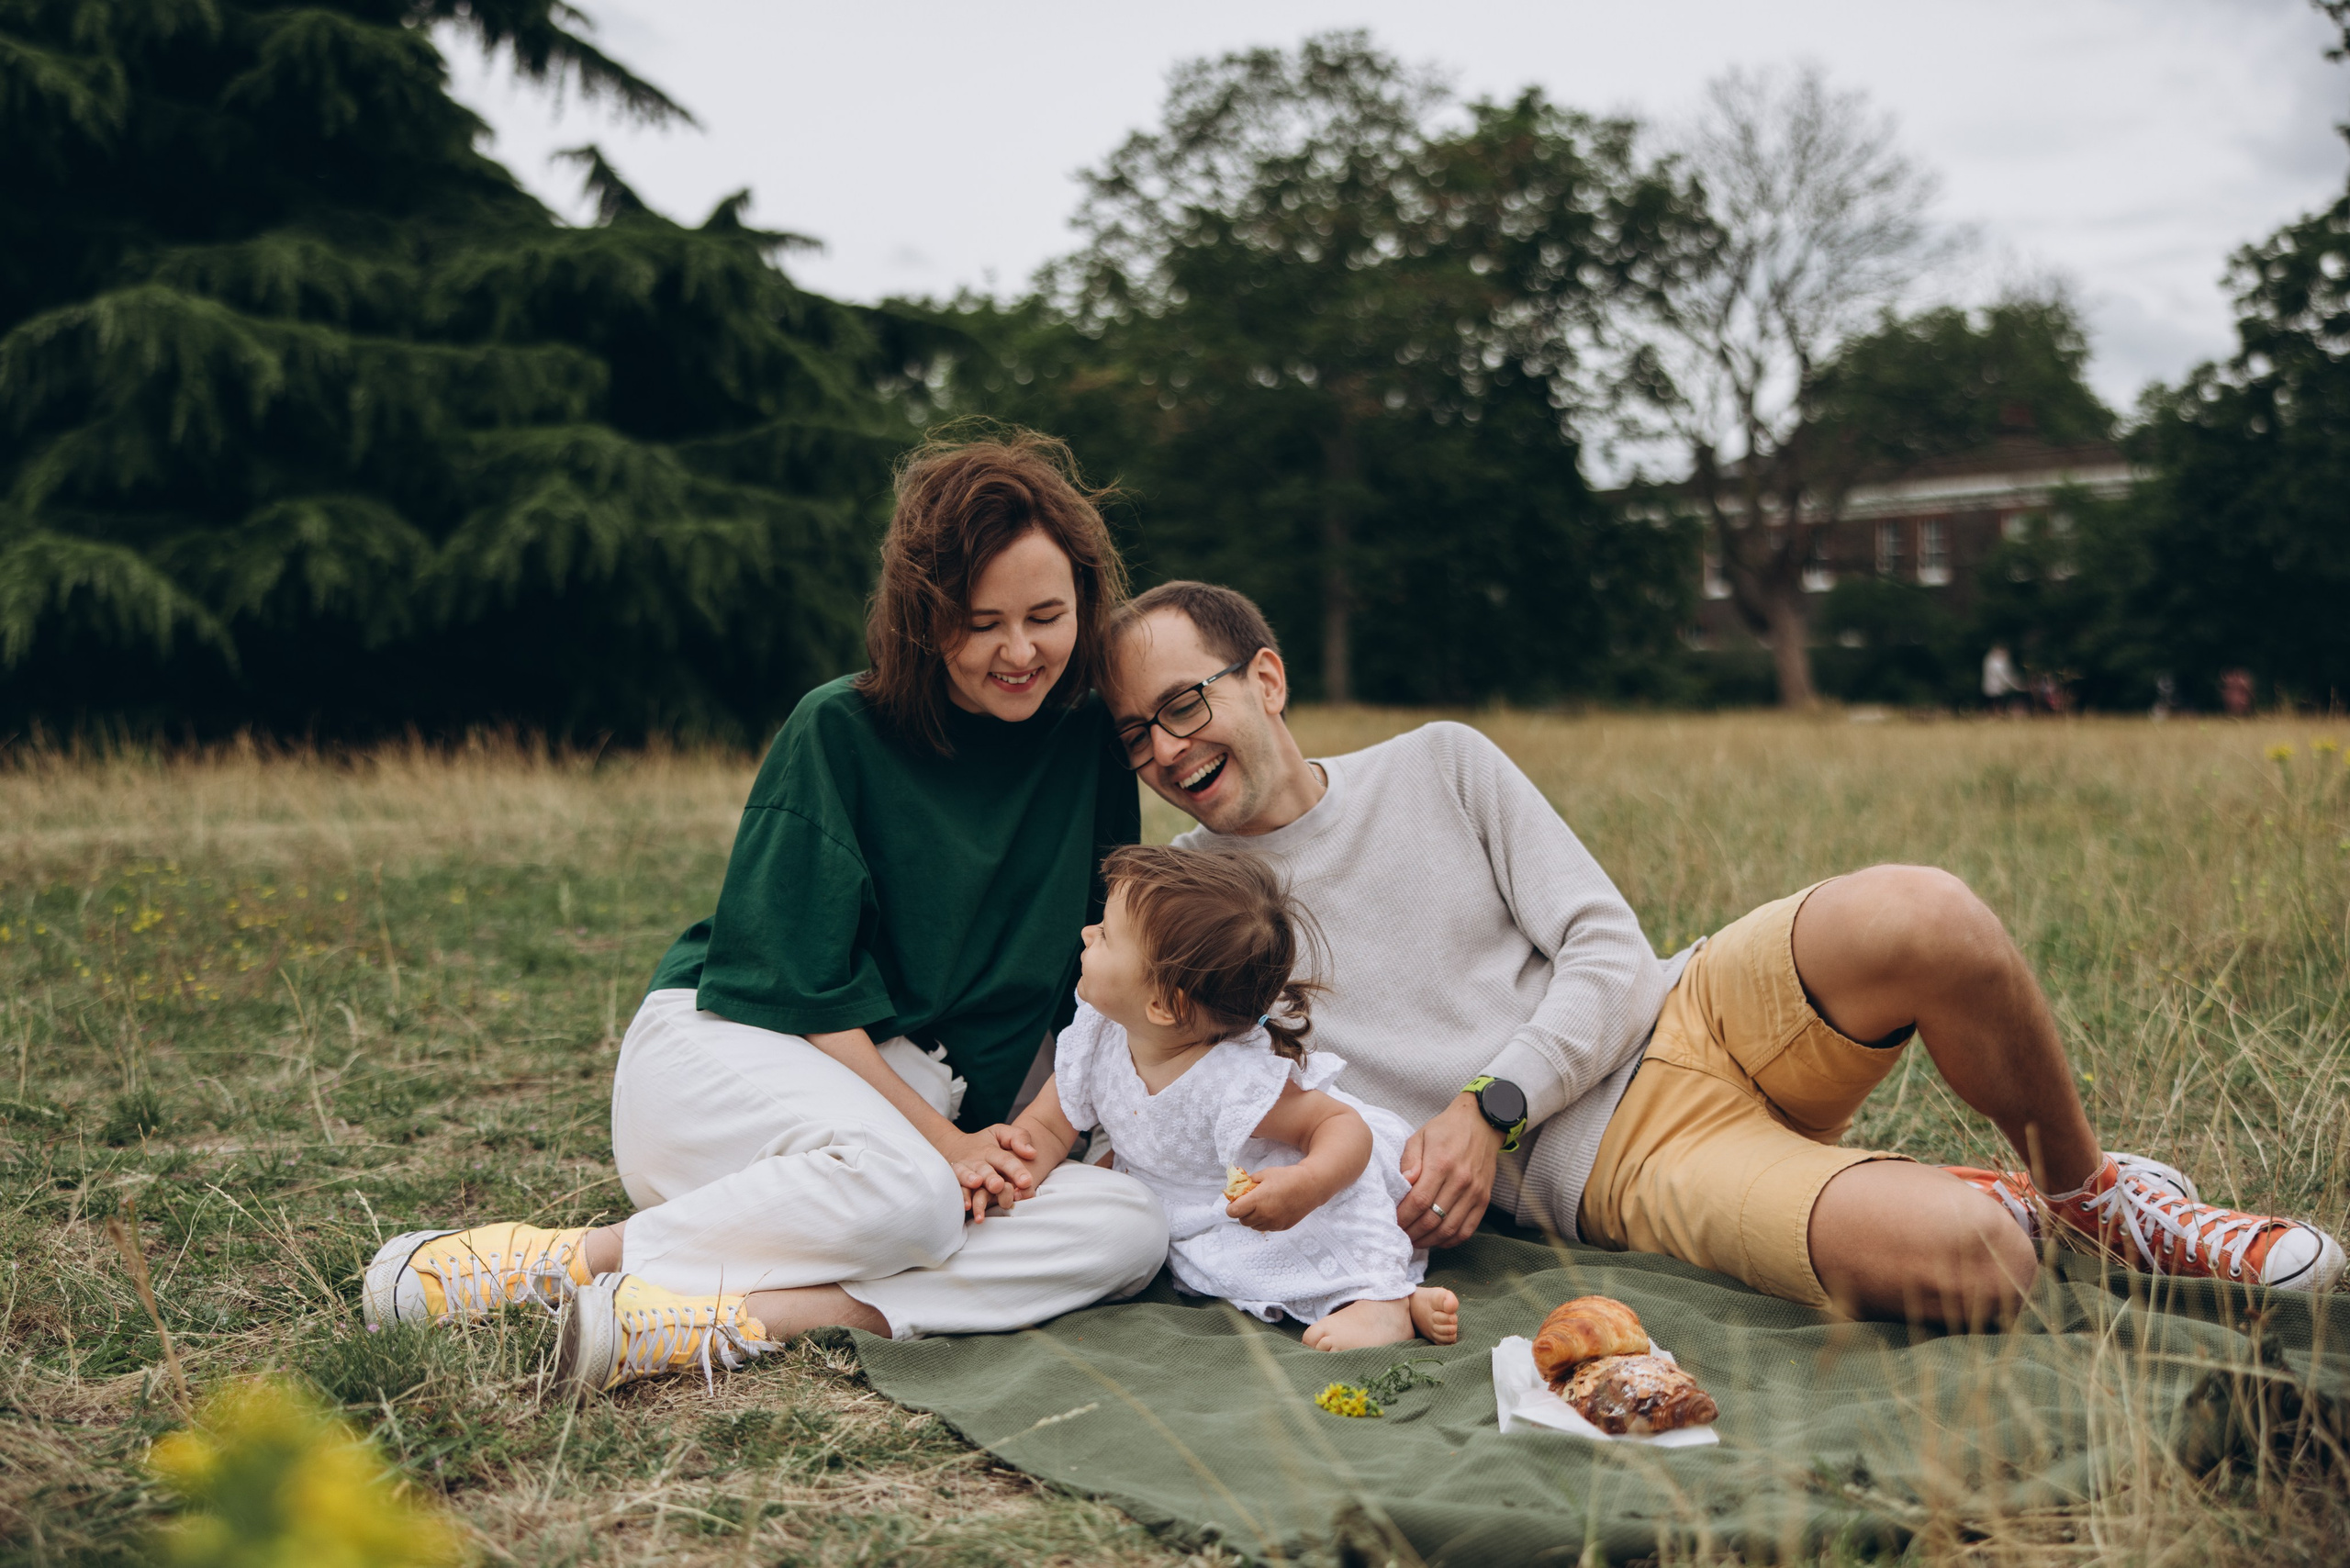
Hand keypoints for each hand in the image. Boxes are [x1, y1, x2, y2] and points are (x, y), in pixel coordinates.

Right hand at [941, 1124, 1038, 1219]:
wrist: (953, 1146)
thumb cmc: (985, 1143)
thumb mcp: (1001, 1133)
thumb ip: (1019, 1137)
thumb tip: (1032, 1153)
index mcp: (991, 1151)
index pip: (1006, 1160)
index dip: (1016, 1170)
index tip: (1026, 1182)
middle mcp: (976, 1161)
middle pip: (984, 1169)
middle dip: (990, 1177)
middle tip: (998, 1185)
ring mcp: (964, 1171)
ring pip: (965, 1176)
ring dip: (969, 1180)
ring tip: (976, 1184)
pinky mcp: (954, 1182)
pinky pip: (955, 1188)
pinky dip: (960, 1196)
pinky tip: (966, 1206)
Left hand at [1224, 1163, 1321, 1231]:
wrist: (1310, 1186)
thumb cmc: (1287, 1177)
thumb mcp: (1265, 1174)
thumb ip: (1250, 1181)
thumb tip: (1239, 1187)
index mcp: (1257, 1200)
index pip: (1233, 1212)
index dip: (1231, 1207)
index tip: (1235, 1202)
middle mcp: (1264, 1214)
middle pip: (1242, 1221)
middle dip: (1242, 1212)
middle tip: (1248, 1203)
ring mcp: (1274, 1223)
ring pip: (1254, 1226)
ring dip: (1253, 1218)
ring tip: (1260, 1207)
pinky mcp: (1282, 1227)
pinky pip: (1266, 1228)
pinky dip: (1265, 1221)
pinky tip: (1272, 1210)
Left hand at [1397, 1094, 1502, 1248]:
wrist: (1481, 1123)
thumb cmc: (1446, 1129)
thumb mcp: (1421, 1136)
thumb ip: (1410, 1160)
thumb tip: (1404, 1183)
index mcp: (1441, 1164)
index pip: (1419, 1201)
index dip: (1403, 1217)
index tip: (1392, 1222)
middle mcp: (1460, 1181)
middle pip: (1432, 1219)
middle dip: (1412, 1232)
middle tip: (1400, 1235)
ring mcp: (1475, 1192)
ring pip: (1449, 1229)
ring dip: (1429, 1240)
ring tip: (1414, 1240)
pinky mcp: (1484, 1199)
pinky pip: (1467, 1230)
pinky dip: (1450, 1240)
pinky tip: (1436, 1240)